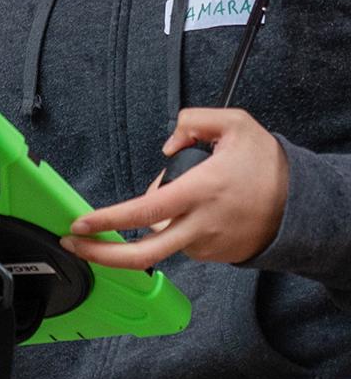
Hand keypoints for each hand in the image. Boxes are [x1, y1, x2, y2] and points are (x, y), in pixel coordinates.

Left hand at [62, 107, 289, 267]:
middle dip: (101, 256)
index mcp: (200, 192)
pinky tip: (188, 208)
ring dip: (149, 223)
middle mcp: (200, 226)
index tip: (82, 222)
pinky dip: (174, 226)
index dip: (109, 221)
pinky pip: (183, 241)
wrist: (305, 204)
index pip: (144, 212)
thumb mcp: (235, 123)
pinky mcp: (215, 256)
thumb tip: (168, 144)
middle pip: (143, 255)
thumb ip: (193, 122)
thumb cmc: (268, 165)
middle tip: (73, 244)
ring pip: (162, 239)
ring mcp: (207, 246)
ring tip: (170, 192)